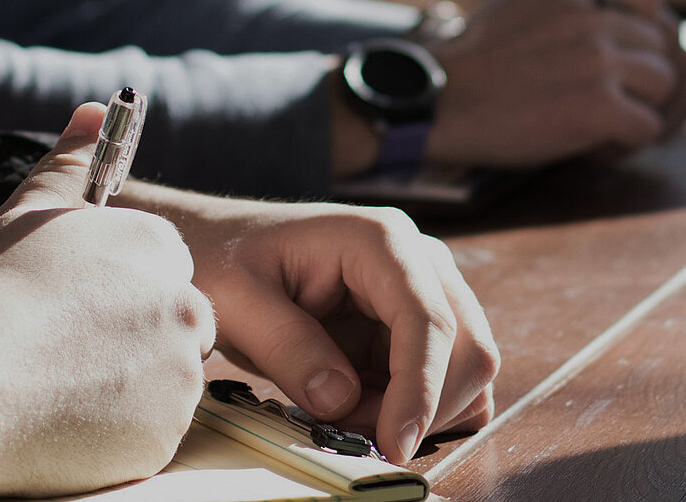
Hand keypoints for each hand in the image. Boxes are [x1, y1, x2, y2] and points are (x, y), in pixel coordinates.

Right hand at [0, 103, 212, 496]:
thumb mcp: (26, 213)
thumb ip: (71, 163)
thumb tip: (95, 110)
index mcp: (156, 247)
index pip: (163, 270)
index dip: (116, 293)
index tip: (75, 310)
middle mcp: (183, 306)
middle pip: (174, 326)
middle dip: (131, 340)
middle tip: (63, 352)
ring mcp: (179, 374)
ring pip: (164, 382)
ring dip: (125, 387)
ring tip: (56, 384)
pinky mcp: (165, 434)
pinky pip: (150, 433)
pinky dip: (117, 432)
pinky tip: (63, 420)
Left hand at [120, 189, 499, 462]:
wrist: (219, 247)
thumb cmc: (224, 261)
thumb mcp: (236, 301)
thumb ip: (288, 347)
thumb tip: (341, 400)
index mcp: (380, 240)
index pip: (428, 319)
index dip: (420, 389)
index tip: (394, 444)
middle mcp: (419, 261)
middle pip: (467, 347)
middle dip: (422, 407)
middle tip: (352, 436)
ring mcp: (425, 292)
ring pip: (467, 369)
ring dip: (418, 412)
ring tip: (345, 417)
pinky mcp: (417, 326)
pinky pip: (447, 380)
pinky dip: (419, 410)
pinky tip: (366, 411)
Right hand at [423, 0, 685, 167]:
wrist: (435, 102)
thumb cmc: (477, 64)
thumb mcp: (524, 3)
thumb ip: (576, 2)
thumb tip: (639, 27)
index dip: (644, 16)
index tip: (618, 43)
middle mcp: (591, 14)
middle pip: (662, 43)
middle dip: (643, 75)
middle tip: (605, 99)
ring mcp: (598, 59)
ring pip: (665, 84)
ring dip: (640, 109)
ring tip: (597, 122)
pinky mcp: (599, 106)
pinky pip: (648, 127)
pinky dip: (625, 143)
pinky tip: (590, 144)